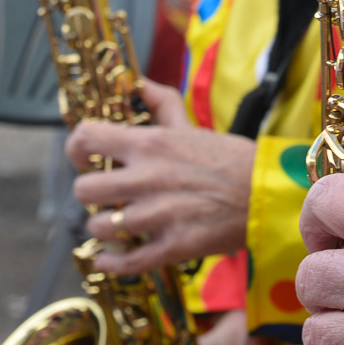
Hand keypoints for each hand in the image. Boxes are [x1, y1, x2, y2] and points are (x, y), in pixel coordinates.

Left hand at [69, 82, 254, 275]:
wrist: (266, 193)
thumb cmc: (229, 158)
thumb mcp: (191, 126)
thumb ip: (160, 103)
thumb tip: (136, 83)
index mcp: (150, 144)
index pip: (85, 139)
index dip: (76, 149)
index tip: (85, 158)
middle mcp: (147, 178)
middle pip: (83, 188)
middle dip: (90, 192)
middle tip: (105, 194)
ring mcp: (157, 216)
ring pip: (99, 226)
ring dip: (104, 226)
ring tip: (116, 223)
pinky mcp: (171, 247)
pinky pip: (123, 261)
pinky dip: (109, 262)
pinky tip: (109, 257)